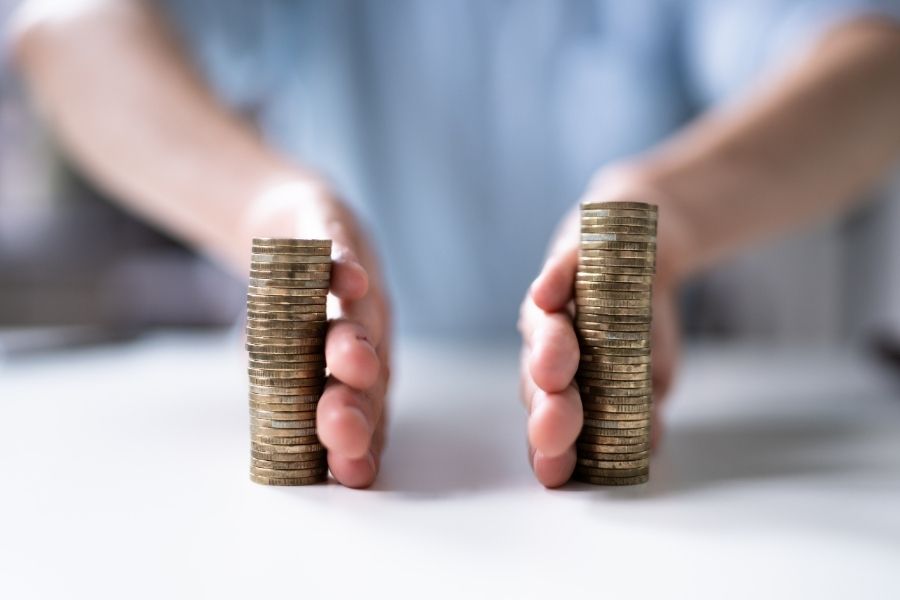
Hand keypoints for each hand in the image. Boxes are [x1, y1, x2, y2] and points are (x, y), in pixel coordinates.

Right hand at [241, 178, 390, 487]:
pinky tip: (349, 279)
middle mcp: (368, 328)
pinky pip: (338, 249)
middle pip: (367, 370)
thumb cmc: (307, 300)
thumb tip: (278, 443)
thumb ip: (289, 390)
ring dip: (355, 338)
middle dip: (356, 402)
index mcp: (362, 364)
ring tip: (352, 363)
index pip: (364, 410)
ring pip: (359, 314)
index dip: (361, 441)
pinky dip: (343, 264)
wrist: (307, 218)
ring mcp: (353, 282)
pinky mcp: (331, 234)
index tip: (351, 476)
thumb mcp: (294, 351)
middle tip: (343, 430)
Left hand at [518, 169, 684, 487]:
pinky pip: (561, 264)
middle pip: (539, 376)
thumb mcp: (648, 372)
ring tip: (550, 372)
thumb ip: (640, 407)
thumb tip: (645, 444)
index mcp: (563, 379)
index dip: (552, 445)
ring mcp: (557, 297)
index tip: (554, 473)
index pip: (553, 418)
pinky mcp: (571, 253)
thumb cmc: (634, 319)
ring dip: (547, 347)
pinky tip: (547, 291)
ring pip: (543, 323)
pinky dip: (554, 277)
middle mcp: (549, 341)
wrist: (640, 246)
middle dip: (547, 405)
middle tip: (552, 430)